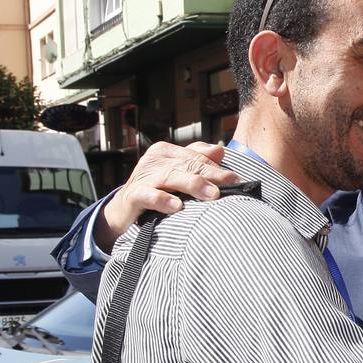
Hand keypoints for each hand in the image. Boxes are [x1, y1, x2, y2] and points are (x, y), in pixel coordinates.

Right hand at [95, 142, 239, 251]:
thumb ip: (197, 160)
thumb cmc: (156, 190)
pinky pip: (147, 196)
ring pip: (171, 177)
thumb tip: (220, 151)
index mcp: (167, 152)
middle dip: (212, 175)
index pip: (197, 158)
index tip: (237, 180)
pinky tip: (177, 207)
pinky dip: (161, 200)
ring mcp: (142, 177)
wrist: (124, 211)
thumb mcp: (177, 173)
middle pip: (188, 166)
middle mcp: (154, 160)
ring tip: (213, 195)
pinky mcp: (132, 196)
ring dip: (193, 185)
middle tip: (232, 184)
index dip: (218, 169)